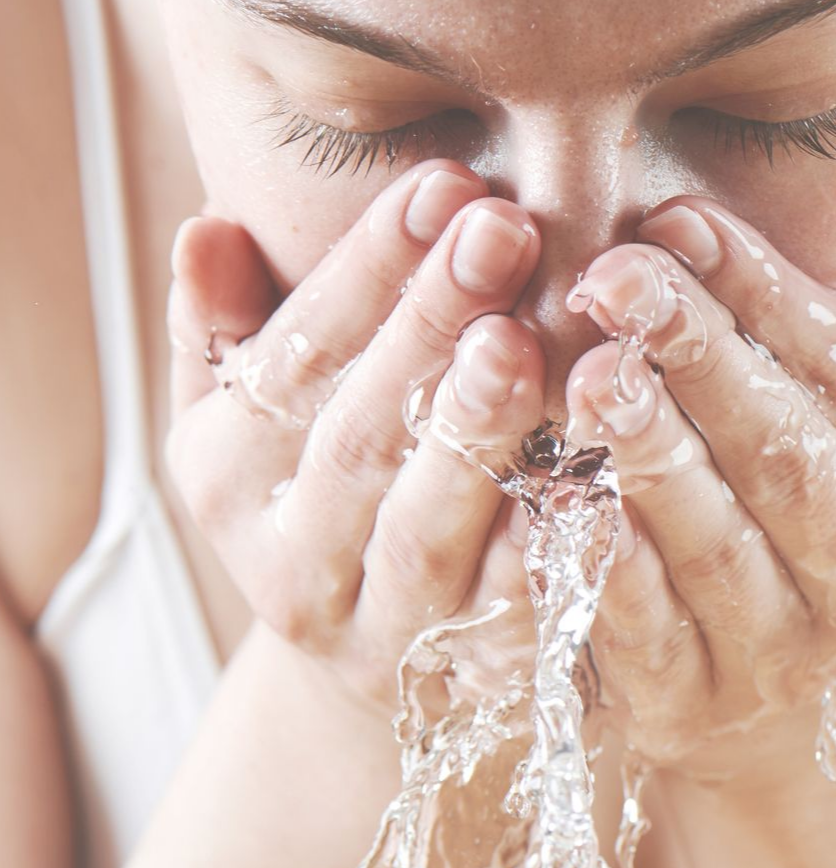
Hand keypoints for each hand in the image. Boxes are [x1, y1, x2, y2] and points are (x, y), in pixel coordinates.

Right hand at [165, 159, 548, 713]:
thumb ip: (227, 330)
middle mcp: (290, 565)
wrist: (377, 671)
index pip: (295, 359)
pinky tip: (594, 472)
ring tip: (525, 340)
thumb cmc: (328, 496)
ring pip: (425, 529)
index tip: (443, 187)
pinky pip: (514, 609)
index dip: (368, 269)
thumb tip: (210, 229)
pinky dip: (551, 544)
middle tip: (500, 232)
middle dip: (428, 328)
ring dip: (477, 433)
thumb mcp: (253, 420)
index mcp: (225, 478)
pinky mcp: (470, 680)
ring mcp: (380, 632)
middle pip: (359, 439)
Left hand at [563, 187, 835, 785]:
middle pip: (788, 459)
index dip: (768, 296)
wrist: (825, 723)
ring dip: (652, 457)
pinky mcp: (689, 706)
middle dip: (704, 360)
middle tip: (615, 276)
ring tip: (588, 372)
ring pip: (715, 547)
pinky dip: (602, 566)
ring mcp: (780, 654)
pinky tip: (553, 493)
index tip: (680, 220)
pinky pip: (643, 635)